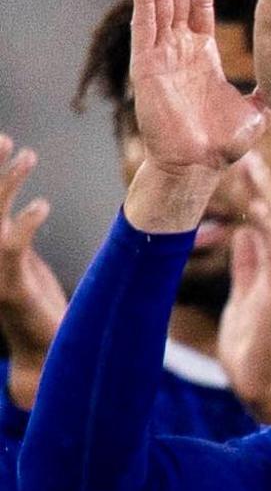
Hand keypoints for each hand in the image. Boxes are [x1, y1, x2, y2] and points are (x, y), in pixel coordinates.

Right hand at [0, 136, 63, 397]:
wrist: (45, 353)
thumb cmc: (37, 306)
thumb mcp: (25, 262)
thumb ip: (16, 234)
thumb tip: (23, 205)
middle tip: (4, 137)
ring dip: (9, 182)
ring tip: (30, 155)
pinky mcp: (10, 286)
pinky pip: (14, 246)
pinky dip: (26, 222)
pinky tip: (43, 204)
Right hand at [120, 0, 269, 231]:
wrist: (198, 168)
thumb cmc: (221, 144)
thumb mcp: (253, 108)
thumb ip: (266, 87)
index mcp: (201, 54)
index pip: (201, 5)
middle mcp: (179, 48)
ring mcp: (161, 54)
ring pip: (161, 2)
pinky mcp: (148, 67)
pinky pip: (147, 28)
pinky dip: (147, 1)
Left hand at [210, 155, 270, 423]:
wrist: (261, 382)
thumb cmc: (253, 344)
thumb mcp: (245, 295)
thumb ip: (247, 264)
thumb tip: (241, 233)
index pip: (270, 215)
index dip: (259, 185)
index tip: (245, 153)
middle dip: (262, 178)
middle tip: (249, 142)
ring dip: (263, 193)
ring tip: (249, 162)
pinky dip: (265, 225)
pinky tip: (253, 203)